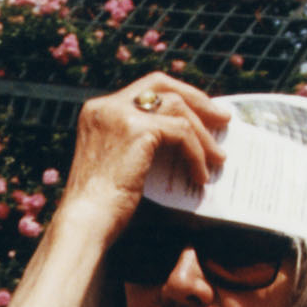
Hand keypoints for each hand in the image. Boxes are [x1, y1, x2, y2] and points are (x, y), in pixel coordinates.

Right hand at [57, 71, 228, 241]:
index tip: (198, 112)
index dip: (176, 95)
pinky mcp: (138, 129)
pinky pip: (181, 132)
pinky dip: (197, 153)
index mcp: (98, 111)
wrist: (85, 223)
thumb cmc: (101, 206)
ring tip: (218, 157)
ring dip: (203, 134)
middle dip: (196, 99)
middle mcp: (106, 106)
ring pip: (177, 108)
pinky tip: (200, 175)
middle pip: (161, 84)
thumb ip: (142, 143)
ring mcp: (120, 114)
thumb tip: (184, 139)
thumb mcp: (119, 162)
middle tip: (222, 118)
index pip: (144, 89)